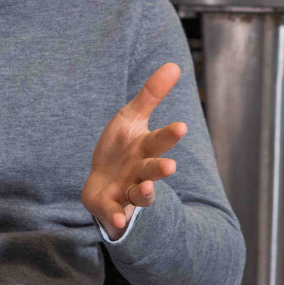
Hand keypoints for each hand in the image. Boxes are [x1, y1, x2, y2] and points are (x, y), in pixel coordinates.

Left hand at [83, 62, 187, 239]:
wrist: (102, 183)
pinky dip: (116, 215)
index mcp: (145, 148)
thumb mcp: (131, 118)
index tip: (181, 126)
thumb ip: (151, 95)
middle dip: (160, 168)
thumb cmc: (121, 148)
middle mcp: (141, 171)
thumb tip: (174, 64)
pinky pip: (114, 212)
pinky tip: (117, 220)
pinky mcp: (110, 205)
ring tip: (147, 187)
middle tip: (170, 166)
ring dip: (145, 192)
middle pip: (152, 169)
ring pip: (140, 193)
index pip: (159, 140)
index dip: (169, 135)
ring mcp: (127, 190)